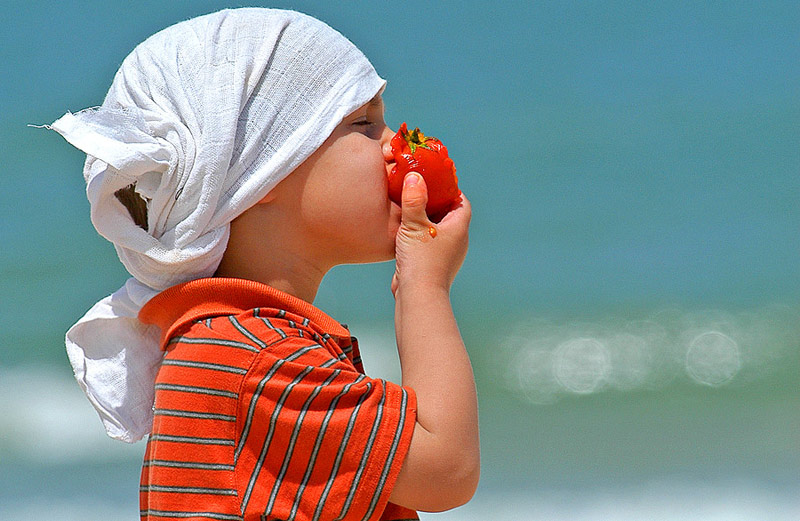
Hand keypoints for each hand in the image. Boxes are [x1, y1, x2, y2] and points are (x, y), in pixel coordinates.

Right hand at [392, 172, 470, 296]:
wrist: (419, 296)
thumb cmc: (421, 260)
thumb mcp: (415, 225)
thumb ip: (414, 199)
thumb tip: (414, 176)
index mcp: (459, 228)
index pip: (461, 202)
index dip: (450, 189)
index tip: (434, 180)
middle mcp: (457, 241)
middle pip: (449, 215)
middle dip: (435, 203)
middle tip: (418, 191)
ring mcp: (447, 254)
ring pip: (438, 230)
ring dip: (426, 220)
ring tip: (409, 209)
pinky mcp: (434, 265)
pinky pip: (430, 244)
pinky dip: (420, 235)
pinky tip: (405, 232)